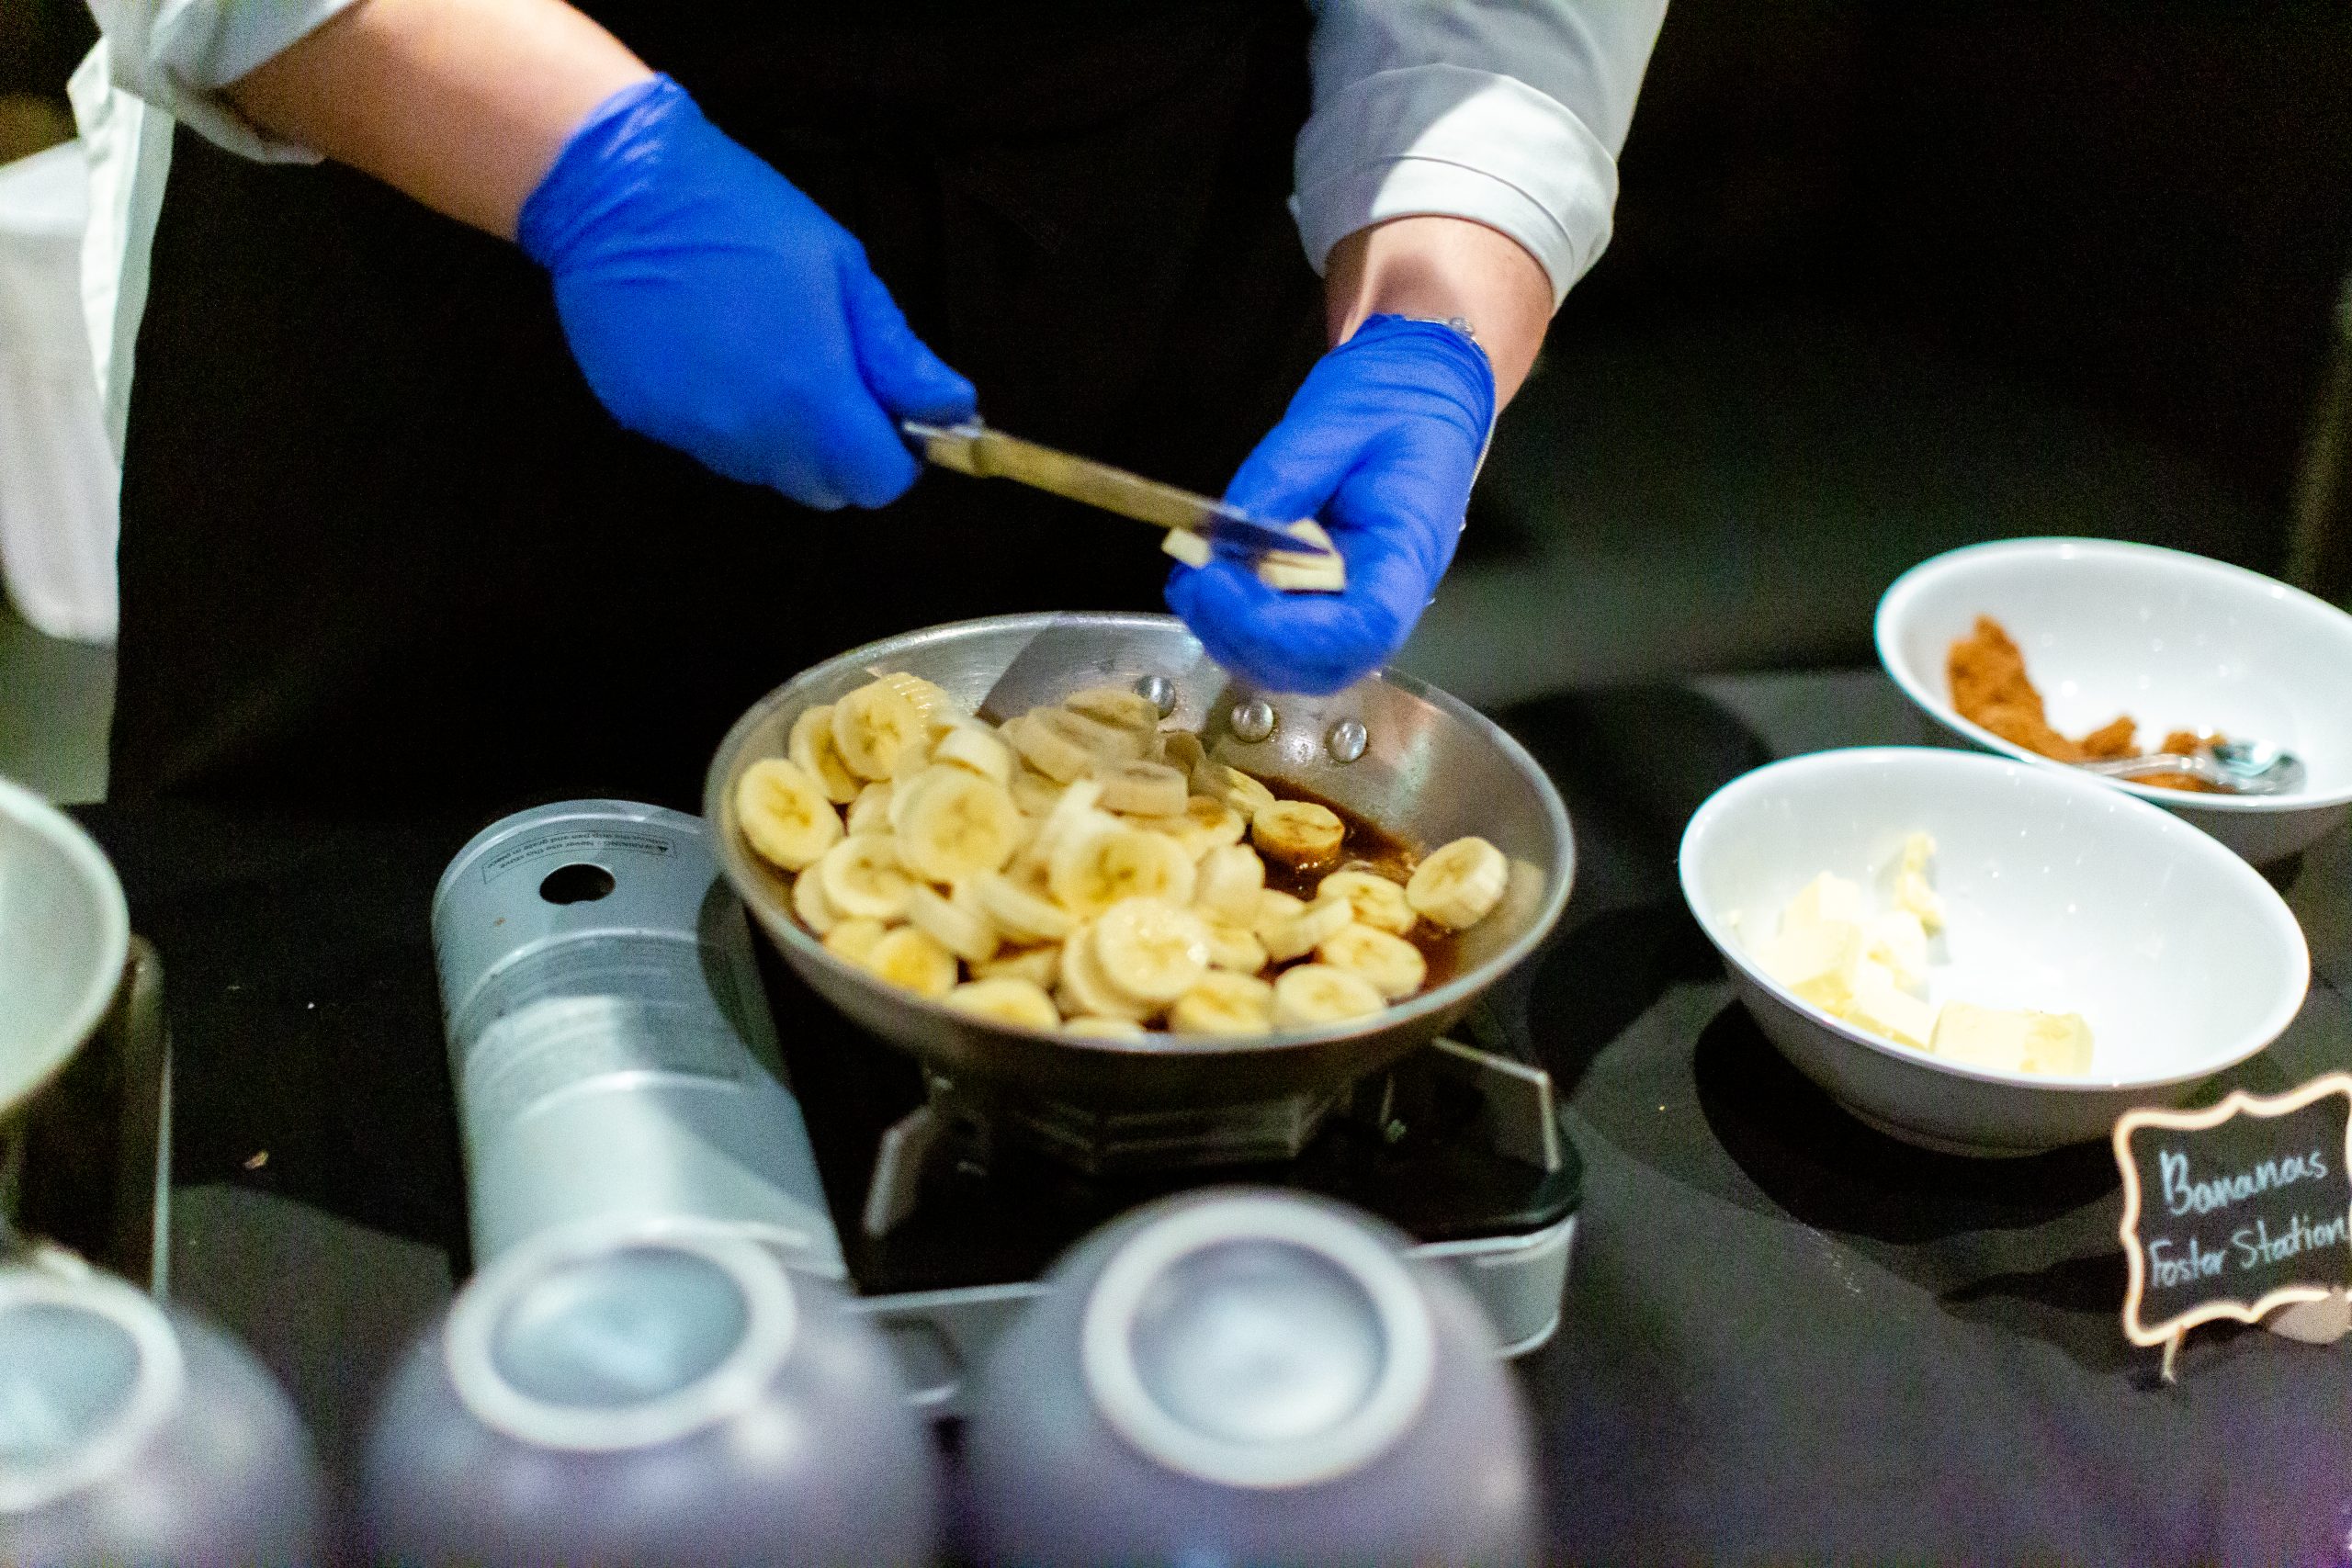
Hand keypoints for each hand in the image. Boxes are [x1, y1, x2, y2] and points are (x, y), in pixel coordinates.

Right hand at [517, 76, 973, 508]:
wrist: (621, 190)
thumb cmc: (747, 216)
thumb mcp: (843, 270)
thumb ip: (898, 355)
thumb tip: (953, 410)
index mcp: (813, 398)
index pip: (877, 482)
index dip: (895, 456)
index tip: (892, 416)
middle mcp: (754, 436)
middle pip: (822, 488)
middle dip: (843, 453)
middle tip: (835, 384)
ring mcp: (694, 436)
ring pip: (766, 471)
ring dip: (785, 438)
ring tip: (769, 361)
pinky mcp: (648, 423)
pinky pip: (711, 445)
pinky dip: (728, 420)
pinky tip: (715, 356)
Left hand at [1165, 316, 1495, 693]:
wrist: (1418, 399)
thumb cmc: (1392, 402)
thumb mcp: (1335, 421)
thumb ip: (1279, 483)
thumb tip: (1219, 542)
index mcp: (1410, 552)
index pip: (1362, 630)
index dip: (1284, 630)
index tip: (1218, 583)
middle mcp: (1390, 600)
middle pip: (1320, 664)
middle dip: (1243, 637)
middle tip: (1193, 581)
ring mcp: (1358, 610)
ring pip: (1294, 665)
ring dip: (1231, 635)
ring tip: (1193, 580)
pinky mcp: (1328, 605)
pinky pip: (1282, 640)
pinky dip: (1234, 622)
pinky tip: (1207, 580)